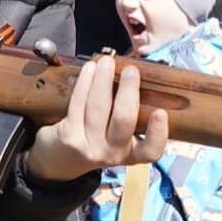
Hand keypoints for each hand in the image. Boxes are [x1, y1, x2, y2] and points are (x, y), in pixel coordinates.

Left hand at [26, 55, 168, 182]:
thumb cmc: (96, 138)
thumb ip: (130, 115)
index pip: (151, 151)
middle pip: (124, 120)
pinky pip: (78, 103)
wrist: (60, 159)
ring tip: (107, 62)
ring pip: (98, 107)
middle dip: (129, 90)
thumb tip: (137, 76)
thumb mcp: (118, 137)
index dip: (158, 133)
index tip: (161, 112)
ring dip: (104, 79)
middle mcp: (113, 153)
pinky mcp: (69, 136)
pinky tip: (90, 69)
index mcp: (131, 153)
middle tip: (131, 70)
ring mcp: (89, 146)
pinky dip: (85, 82)